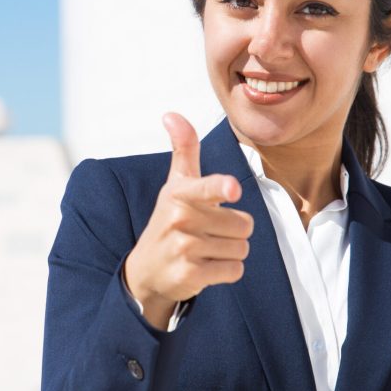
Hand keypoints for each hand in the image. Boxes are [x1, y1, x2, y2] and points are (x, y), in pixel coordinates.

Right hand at [124, 112, 253, 328]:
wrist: (147, 271)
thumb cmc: (169, 222)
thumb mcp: (175, 185)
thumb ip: (183, 149)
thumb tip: (171, 114)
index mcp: (180, 194)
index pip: (205, 187)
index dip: (220, 188)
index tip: (231, 188)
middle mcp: (181, 220)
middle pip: (244, 224)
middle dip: (233, 231)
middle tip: (207, 233)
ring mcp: (184, 249)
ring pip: (241, 248)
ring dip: (230, 252)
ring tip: (205, 251)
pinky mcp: (191, 276)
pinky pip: (234, 271)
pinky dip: (226, 272)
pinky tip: (205, 268)